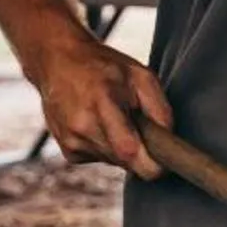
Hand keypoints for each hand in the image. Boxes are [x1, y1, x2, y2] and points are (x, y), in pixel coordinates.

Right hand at [31, 33, 172, 176]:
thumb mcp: (141, 76)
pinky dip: (106, 147)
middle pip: (126, 161)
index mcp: (103, 104)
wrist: (58, 62)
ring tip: (115, 118)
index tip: (165, 160)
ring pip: (114, 162)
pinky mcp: (67, 151)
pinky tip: (99, 124)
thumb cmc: (105, 67)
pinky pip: (100, 159)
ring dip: (123, 148)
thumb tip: (168, 141)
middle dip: (140, 151)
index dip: (152, 164)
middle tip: (140, 125)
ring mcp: (72, 141)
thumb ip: (160, 109)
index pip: (130, 152)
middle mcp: (83, 126)